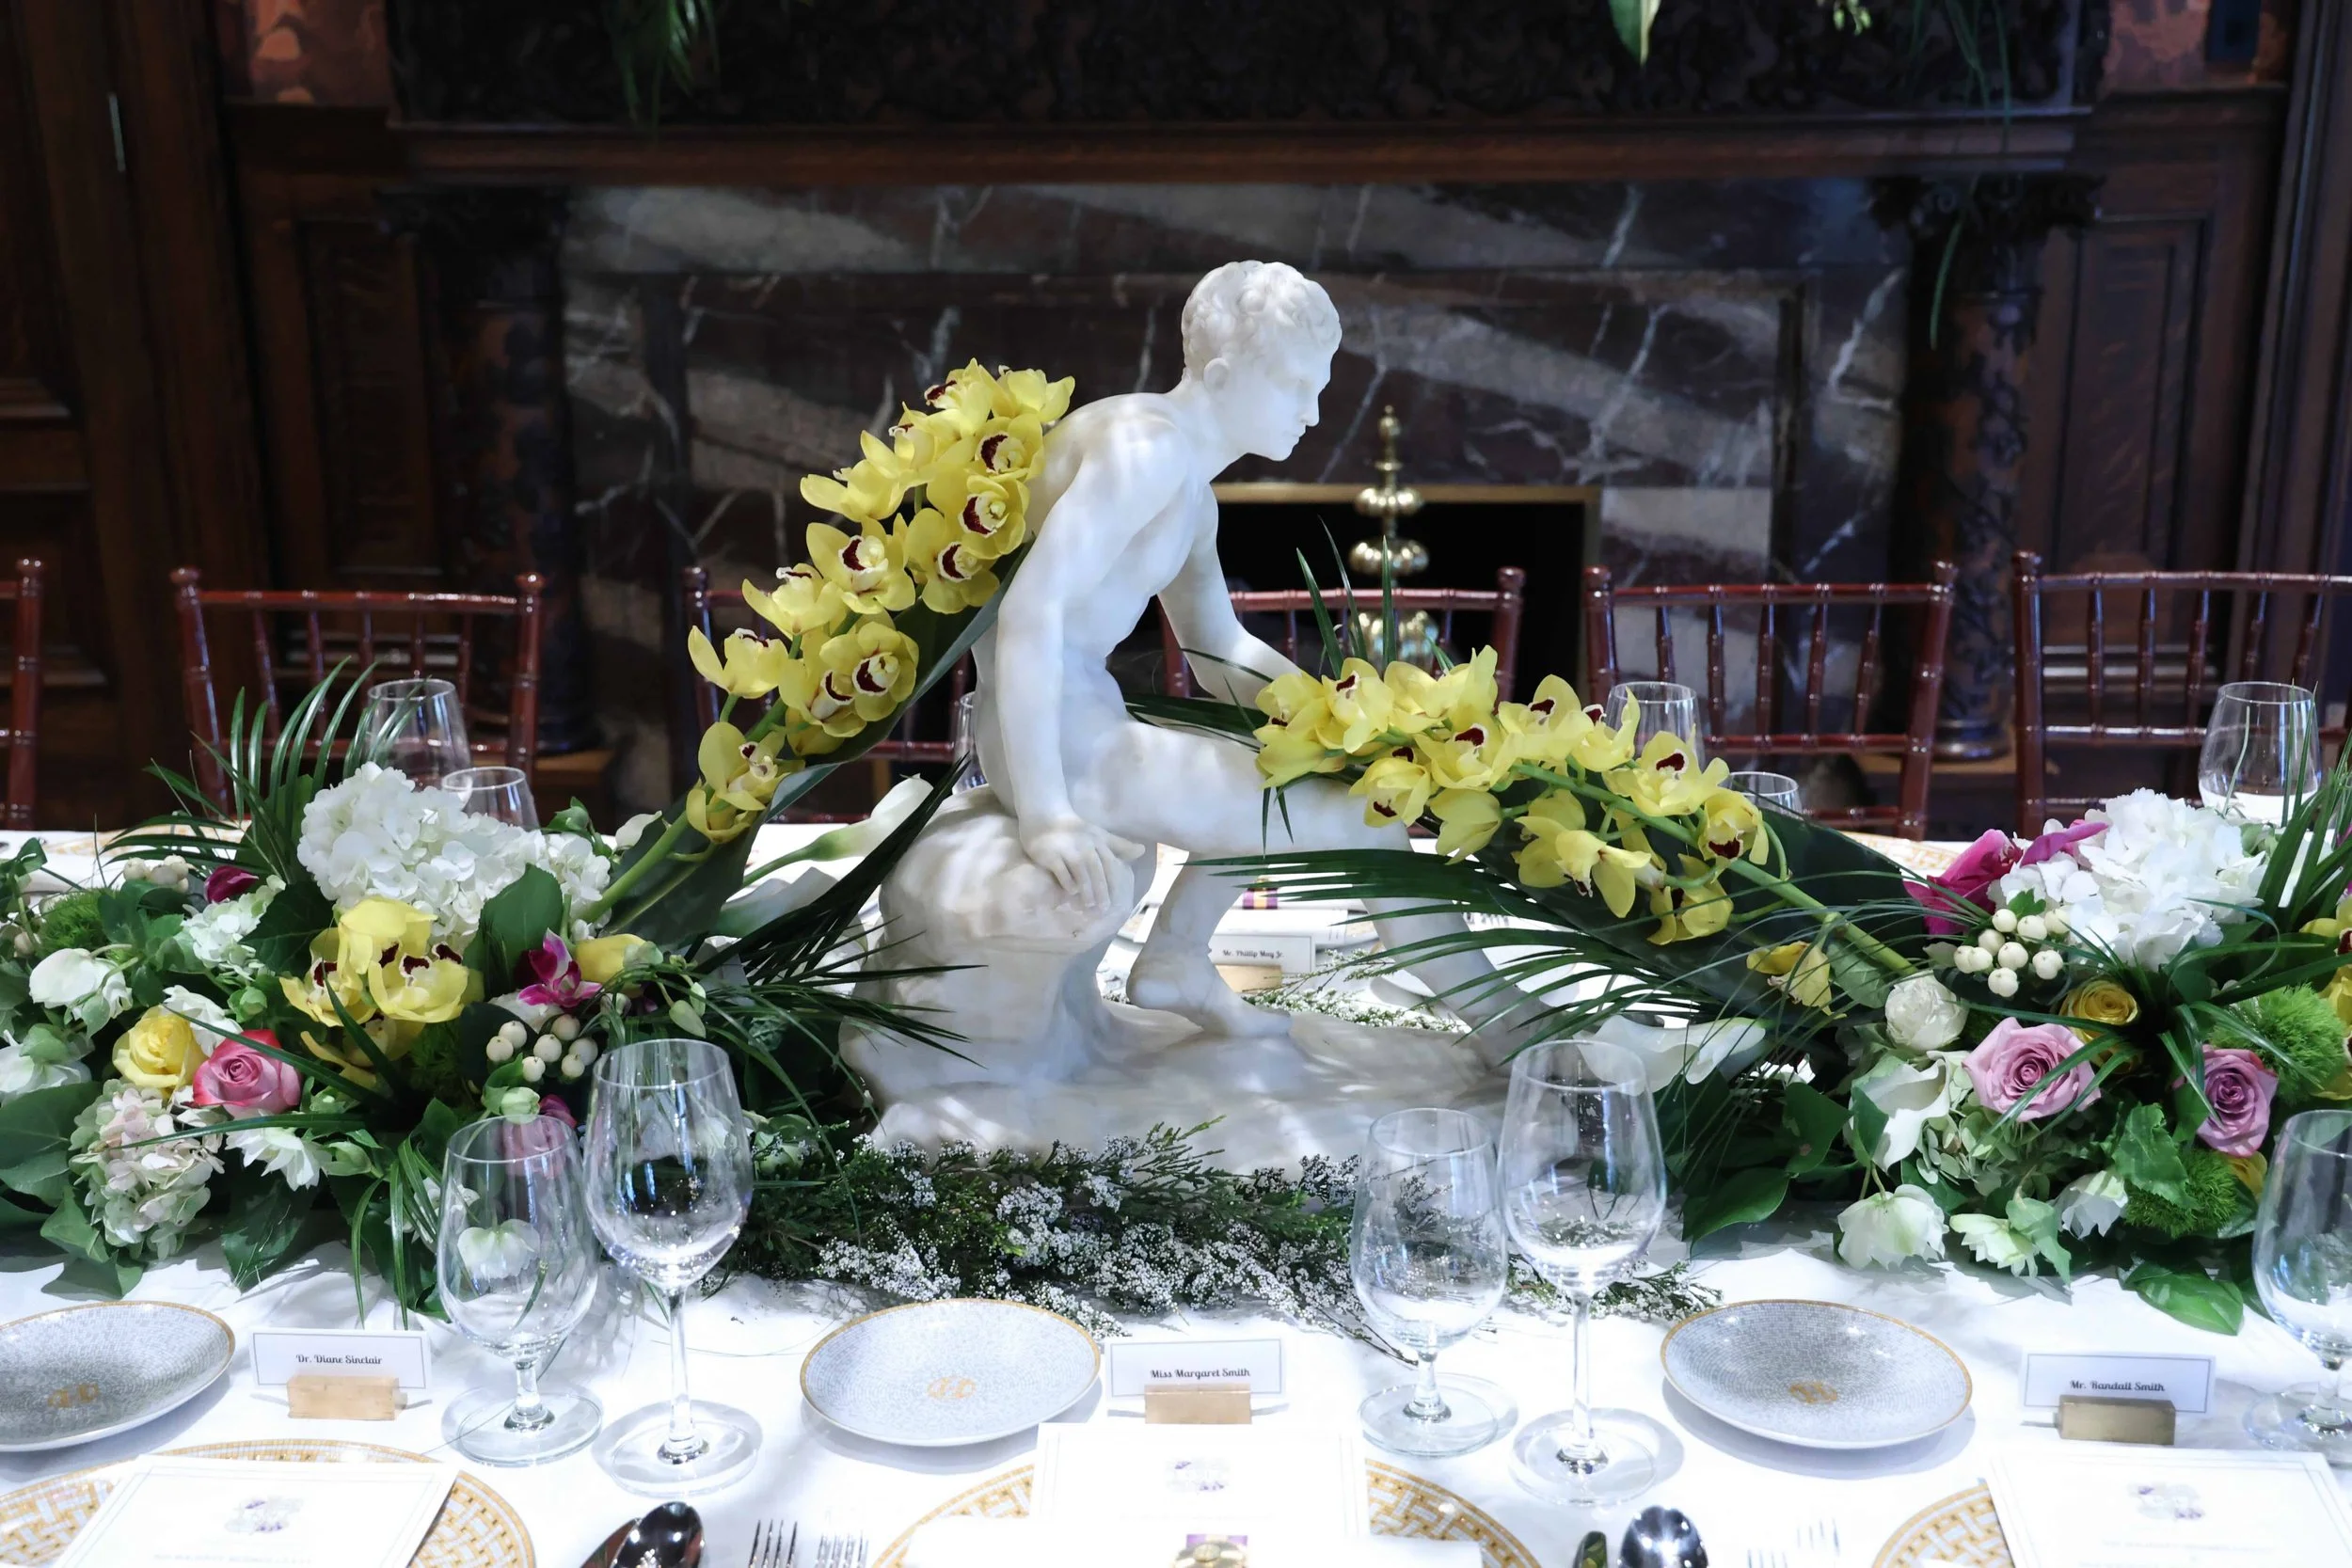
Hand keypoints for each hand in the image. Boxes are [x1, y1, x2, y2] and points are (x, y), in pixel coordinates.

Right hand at [1019, 813, 1144, 912]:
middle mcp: (1084, 844)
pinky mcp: (1051, 854)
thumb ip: (1119, 845)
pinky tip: (1071, 892)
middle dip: (1101, 890)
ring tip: (1089, 905)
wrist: (1044, 817)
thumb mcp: (1099, 835)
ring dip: (1086, 889)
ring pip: (1080, 871)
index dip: (1113, 882)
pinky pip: (1061, 870)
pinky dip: (1067, 881)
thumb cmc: (1075, 831)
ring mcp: (1067, 848)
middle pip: (1096, 870)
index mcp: (1098, 840)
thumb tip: (1142, 850)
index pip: (1110, 864)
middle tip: (1104, 909)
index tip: (1117, 900)